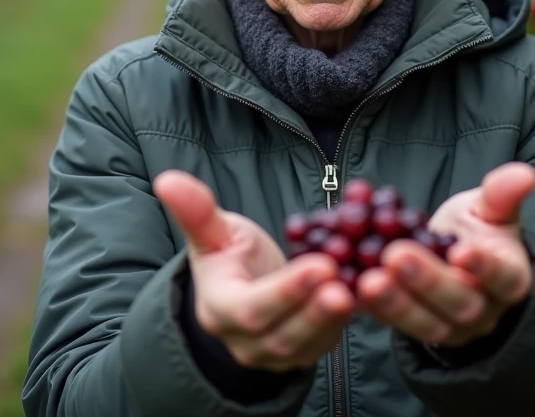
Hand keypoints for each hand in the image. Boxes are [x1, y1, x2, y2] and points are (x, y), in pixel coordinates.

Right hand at [153, 170, 354, 371]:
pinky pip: (328, 342)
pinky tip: (368, 292)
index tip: (319, 264)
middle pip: (283, 333)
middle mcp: (246, 341)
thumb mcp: (213, 233)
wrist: (242, 289)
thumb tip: (167, 179)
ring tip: (359, 286)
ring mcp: (276, 355)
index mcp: (221, 310)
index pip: (252, 309)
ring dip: (335, 317)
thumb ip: (196, 212)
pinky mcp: (305, 354)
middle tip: (345, 278)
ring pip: (308, 344)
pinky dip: (349, 320)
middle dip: (316, 308)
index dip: (286, 291)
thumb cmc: (229, 255)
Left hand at [357, 162, 534, 347]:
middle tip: (396, 255)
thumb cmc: (476, 230)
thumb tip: (524, 174)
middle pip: (460, 304)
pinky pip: (392, 323)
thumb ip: (502, 195)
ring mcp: (448, 327)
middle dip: (426, 282)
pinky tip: (348, 285)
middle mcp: (482, 311)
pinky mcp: (412, 329)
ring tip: (368, 278)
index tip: (461, 250)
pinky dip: (370, 307)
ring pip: (425, 323)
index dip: (483, 267)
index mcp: (508, 280)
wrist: (452, 257)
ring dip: (395, 302)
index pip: (502, 277)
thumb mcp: (489, 209)